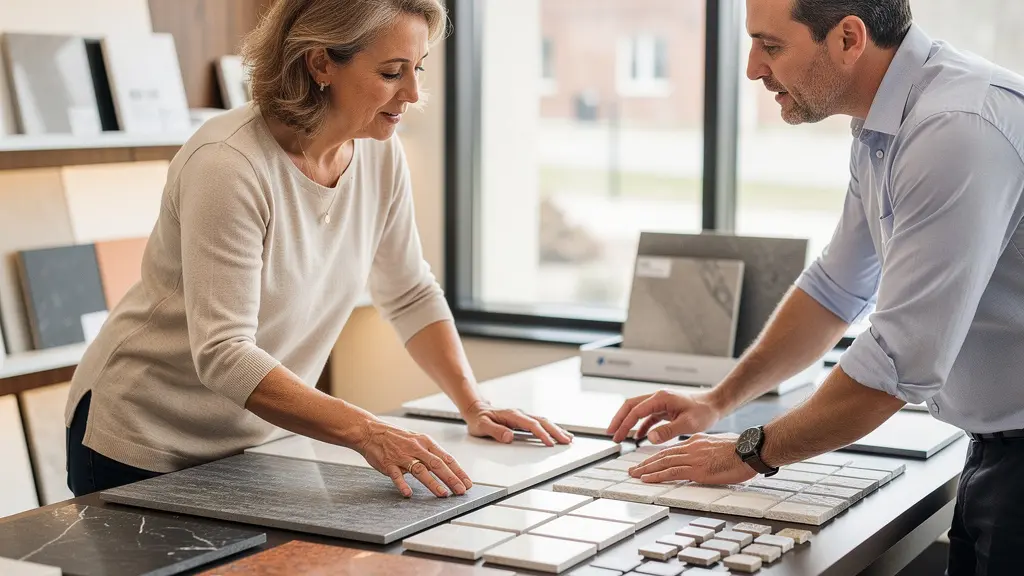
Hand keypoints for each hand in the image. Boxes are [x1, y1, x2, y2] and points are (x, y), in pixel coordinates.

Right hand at [356, 418, 472, 497]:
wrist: (372, 431)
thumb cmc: (397, 438)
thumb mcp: (418, 441)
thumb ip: (430, 454)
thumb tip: (448, 468)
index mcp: (426, 442)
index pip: (446, 458)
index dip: (458, 471)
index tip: (468, 483)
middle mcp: (416, 448)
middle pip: (437, 464)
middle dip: (451, 478)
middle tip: (461, 490)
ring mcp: (402, 456)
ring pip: (420, 470)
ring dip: (433, 483)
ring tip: (442, 494)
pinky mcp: (388, 463)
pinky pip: (396, 475)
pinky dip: (402, 484)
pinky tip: (408, 493)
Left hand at [463, 401, 572, 446]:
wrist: (476, 410)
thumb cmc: (478, 419)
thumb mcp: (482, 426)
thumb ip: (495, 431)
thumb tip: (509, 437)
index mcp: (512, 415)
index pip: (531, 425)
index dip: (542, 434)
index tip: (550, 443)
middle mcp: (520, 414)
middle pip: (542, 421)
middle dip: (556, 431)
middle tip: (567, 441)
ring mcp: (522, 416)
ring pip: (544, 421)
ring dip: (556, 429)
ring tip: (568, 438)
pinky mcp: (523, 420)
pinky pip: (540, 423)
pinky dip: (551, 428)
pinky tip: (557, 433)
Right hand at [606, 389, 721, 443]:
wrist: (715, 404)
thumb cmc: (704, 411)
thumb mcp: (687, 423)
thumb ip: (668, 431)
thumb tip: (649, 438)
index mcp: (661, 398)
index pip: (635, 410)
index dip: (623, 423)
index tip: (616, 434)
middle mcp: (658, 398)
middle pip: (631, 406)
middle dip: (619, 420)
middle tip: (610, 433)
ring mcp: (660, 402)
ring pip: (637, 411)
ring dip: (627, 423)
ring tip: (619, 436)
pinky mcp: (664, 408)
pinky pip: (647, 416)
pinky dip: (640, 426)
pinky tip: (638, 437)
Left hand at [628, 433, 756, 484]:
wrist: (751, 450)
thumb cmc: (743, 451)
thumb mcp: (722, 447)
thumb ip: (710, 453)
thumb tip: (708, 460)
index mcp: (697, 442)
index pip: (673, 450)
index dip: (658, 457)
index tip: (648, 462)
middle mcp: (692, 448)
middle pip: (663, 455)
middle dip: (647, 463)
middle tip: (633, 469)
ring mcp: (693, 458)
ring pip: (663, 462)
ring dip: (646, 469)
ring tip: (634, 474)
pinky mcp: (697, 469)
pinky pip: (672, 472)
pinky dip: (657, 475)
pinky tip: (646, 479)